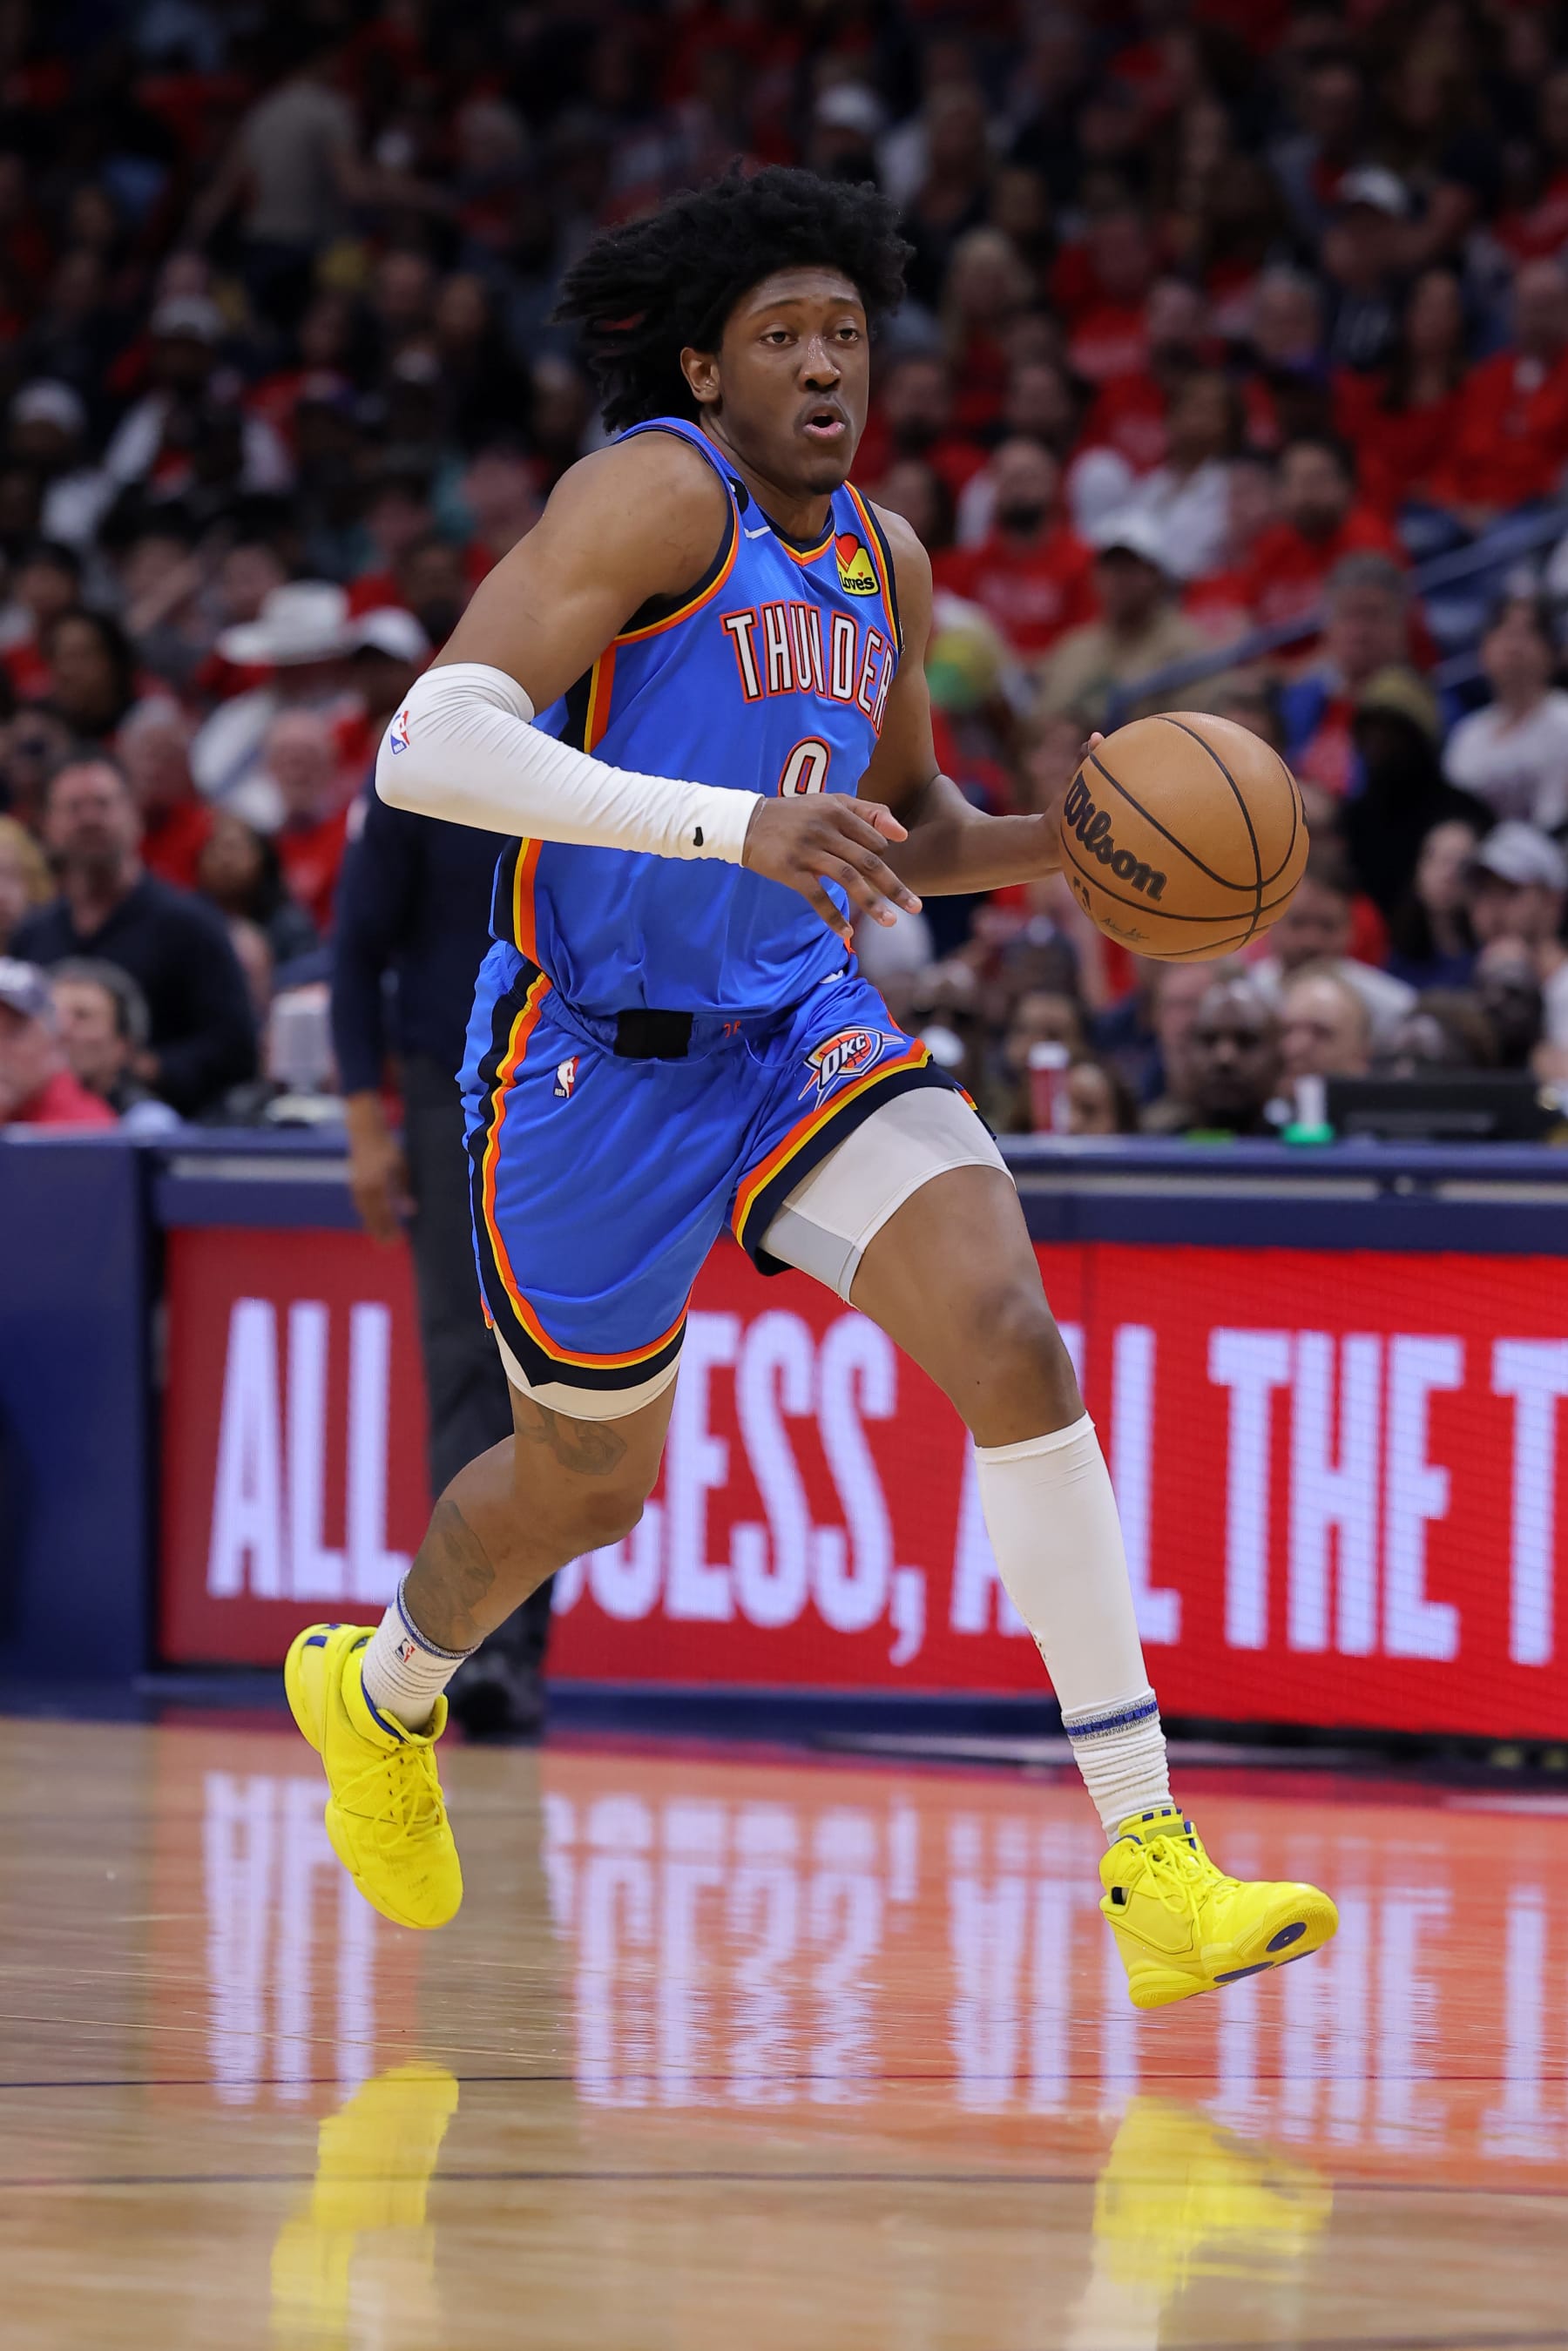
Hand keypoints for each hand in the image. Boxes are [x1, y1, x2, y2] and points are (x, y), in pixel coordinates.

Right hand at [344, 1093, 411, 1243]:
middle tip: (389, 1246)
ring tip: (381, 1239)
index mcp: (378, 1184)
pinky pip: (360, 1206)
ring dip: (373, 1226)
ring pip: (364, 1213)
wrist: (365, 1133)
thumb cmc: (387, 1148)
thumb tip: (410, 1211)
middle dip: (382, 1232)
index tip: (399, 1239)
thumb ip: (403, 1190)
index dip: (392, 1228)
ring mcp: (356, 1186)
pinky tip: (372, 1222)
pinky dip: (366, 1216)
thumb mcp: (400, 1167)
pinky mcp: (353, 1184)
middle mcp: (364, 1188)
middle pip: (373, 1217)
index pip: (386, 1213)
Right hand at [742, 796, 921, 945]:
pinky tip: (848, 933)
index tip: (889, 879)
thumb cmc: (796, 815)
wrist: (747, 823)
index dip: (885, 860)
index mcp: (838, 811)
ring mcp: (808, 850)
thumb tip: (902, 834)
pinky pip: (817, 896)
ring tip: (890, 922)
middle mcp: (825, 829)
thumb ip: (868, 812)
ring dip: (871, 902)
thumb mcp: (830, 803)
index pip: (874, 841)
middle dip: (894, 886)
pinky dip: (833, 916)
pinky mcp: (791, 870)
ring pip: (848, 879)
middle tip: (916, 907)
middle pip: (868, 861)